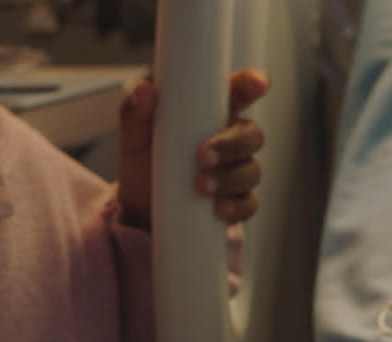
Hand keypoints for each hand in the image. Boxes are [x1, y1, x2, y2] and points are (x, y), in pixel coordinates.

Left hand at [117, 68, 269, 228]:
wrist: (141, 207)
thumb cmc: (146, 163)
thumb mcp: (136, 136)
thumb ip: (137, 113)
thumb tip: (144, 91)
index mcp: (212, 114)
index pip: (240, 93)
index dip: (252, 84)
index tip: (256, 84)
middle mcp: (231, 140)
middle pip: (253, 134)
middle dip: (232, 144)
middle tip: (203, 156)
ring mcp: (236, 171)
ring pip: (252, 170)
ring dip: (230, 178)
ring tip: (200, 187)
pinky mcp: (236, 201)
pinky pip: (249, 203)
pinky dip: (237, 206)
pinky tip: (219, 208)